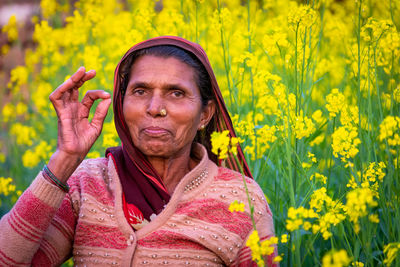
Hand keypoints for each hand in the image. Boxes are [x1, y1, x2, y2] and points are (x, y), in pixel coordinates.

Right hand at [47, 67, 111, 181]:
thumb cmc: (84, 142)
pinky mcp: (60, 113)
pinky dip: (61, 89)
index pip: (89, 96)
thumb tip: (108, 98)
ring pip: (66, 89)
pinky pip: (56, 98)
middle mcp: (73, 108)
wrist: (75, 153)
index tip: (107, 95)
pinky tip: (70, 83)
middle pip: (75, 88)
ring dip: (73, 79)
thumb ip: (101, 112)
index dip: (98, 93)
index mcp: (82, 111)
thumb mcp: (97, 126)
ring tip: (81, 71)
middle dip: (83, 78)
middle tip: (92, 71)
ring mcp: (66, 110)